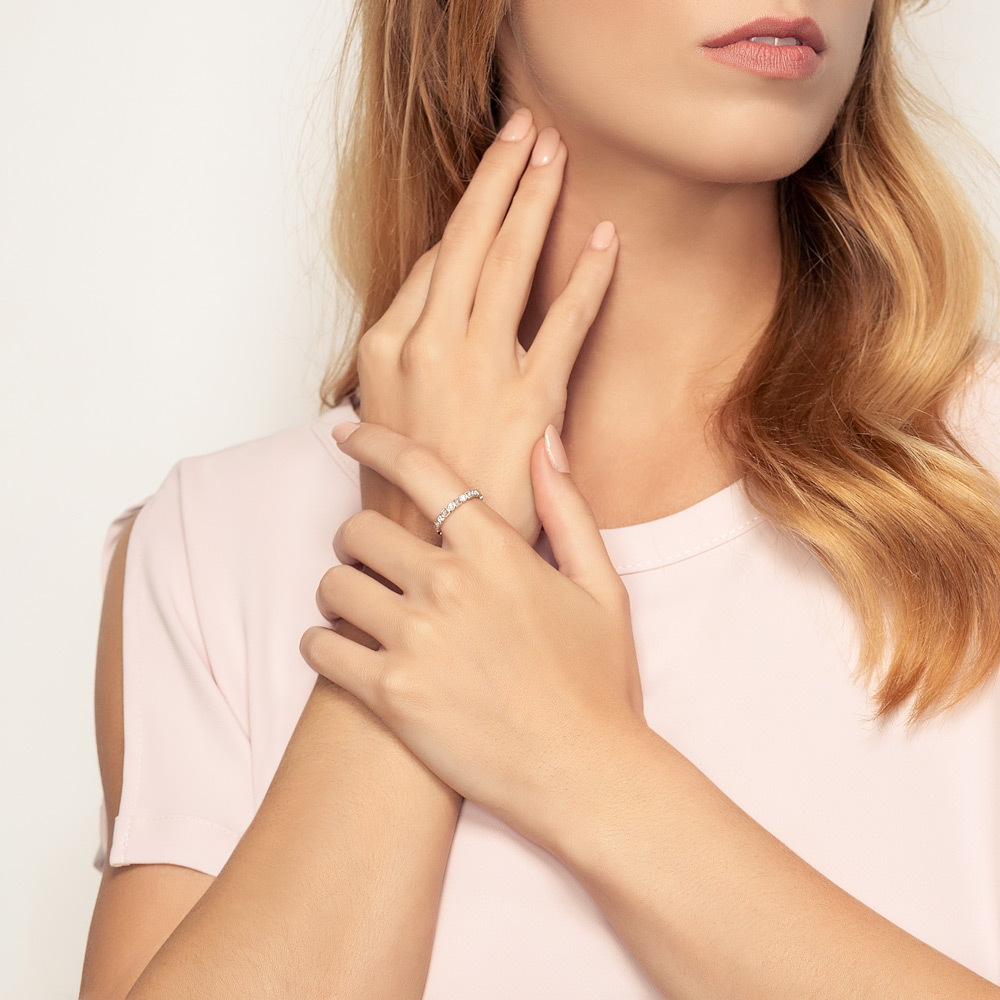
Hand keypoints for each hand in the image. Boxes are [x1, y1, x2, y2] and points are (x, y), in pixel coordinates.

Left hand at [300, 420, 646, 850]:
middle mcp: (450, 585)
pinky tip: (342, 651)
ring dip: (338, 592)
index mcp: (497, 550)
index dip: (375, 442)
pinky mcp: (392, 695)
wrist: (586, 775)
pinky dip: (321, 645)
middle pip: (360, 529)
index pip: (418, 470)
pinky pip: (321, 648)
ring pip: (333, 585)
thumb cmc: (598, 683)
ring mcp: (416, 640)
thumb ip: (567, 507)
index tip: (349, 434)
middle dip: (358, 540)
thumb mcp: (601, 585)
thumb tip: (543, 440)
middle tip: (369, 561)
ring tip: (358, 609)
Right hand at [352, 105, 618, 545]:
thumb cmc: (401, 492)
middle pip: (466, 238)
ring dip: (536, 198)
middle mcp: (424, 344)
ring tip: (555, 150)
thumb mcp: (379, 420)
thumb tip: (429, 318)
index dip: (466, 217)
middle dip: (498, 176)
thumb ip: (402, 364)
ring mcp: (476, 368)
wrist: (421, 553)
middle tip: (524, 127)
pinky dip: (589, 279)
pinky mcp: (528, 400)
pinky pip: (564, 322)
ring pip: (508, 261)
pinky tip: (609, 241)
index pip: (432, 263)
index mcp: (385, 348)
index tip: (491, 184)